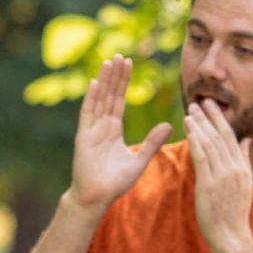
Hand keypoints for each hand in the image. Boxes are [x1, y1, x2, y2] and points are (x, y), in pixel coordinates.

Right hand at [66, 55, 171, 214]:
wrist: (97, 198)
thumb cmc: (115, 183)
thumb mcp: (139, 160)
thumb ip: (152, 142)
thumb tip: (168, 125)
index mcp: (112, 130)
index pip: (118, 100)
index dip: (123, 82)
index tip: (129, 63)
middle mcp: (100, 126)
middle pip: (109, 95)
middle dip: (115, 75)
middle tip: (121, 55)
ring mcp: (91, 130)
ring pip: (99, 100)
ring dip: (104, 81)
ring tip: (110, 62)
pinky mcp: (84, 138)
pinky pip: (88, 114)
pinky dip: (91, 99)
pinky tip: (95, 83)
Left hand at [187, 98, 252, 250]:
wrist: (231, 235)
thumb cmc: (234, 211)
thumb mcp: (244, 182)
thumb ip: (244, 158)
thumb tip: (247, 139)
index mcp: (242, 167)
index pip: (230, 136)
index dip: (219, 119)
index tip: (210, 105)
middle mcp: (234, 168)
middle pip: (220, 136)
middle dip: (208, 117)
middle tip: (197, 101)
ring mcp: (222, 176)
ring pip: (210, 144)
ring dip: (199, 126)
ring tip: (189, 112)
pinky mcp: (209, 185)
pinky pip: (202, 158)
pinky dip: (196, 142)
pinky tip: (189, 131)